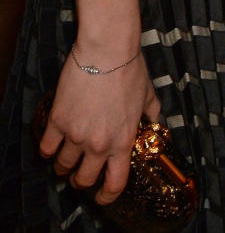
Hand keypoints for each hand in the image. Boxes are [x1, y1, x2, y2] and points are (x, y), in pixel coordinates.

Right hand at [38, 51, 160, 204]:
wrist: (107, 49)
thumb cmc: (130, 68)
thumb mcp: (147, 94)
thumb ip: (151, 113)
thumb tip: (155, 122)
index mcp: (122, 141)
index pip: (115, 182)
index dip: (107, 195)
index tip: (102, 196)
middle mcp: (98, 144)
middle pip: (84, 179)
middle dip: (82, 180)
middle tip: (80, 173)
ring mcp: (76, 134)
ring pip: (63, 165)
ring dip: (64, 165)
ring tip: (65, 158)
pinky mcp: (59, 120)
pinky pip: (46, 147)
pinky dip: (48, 149)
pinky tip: (52, 144)